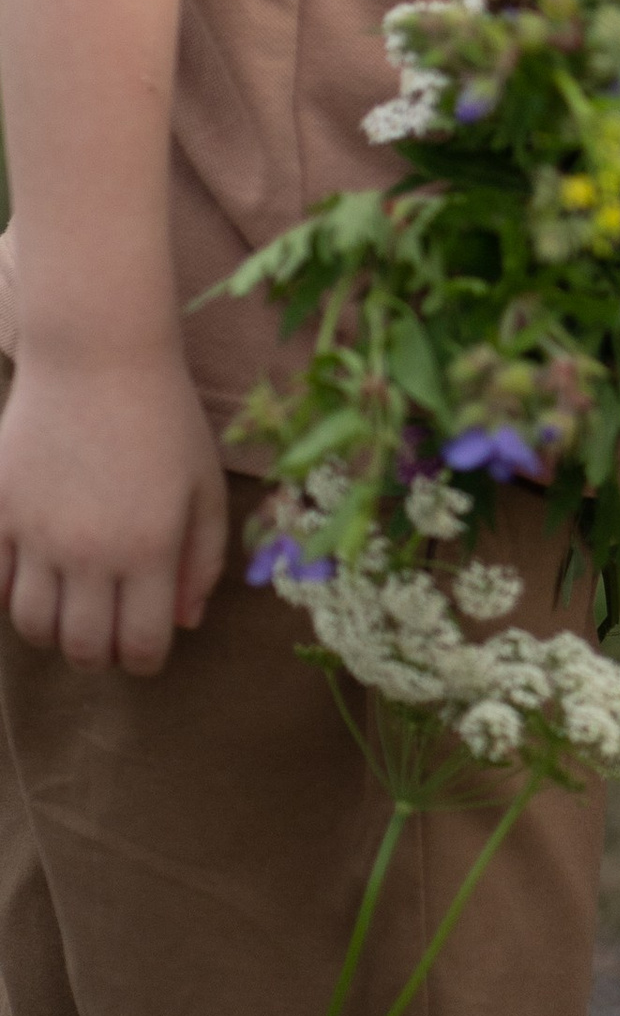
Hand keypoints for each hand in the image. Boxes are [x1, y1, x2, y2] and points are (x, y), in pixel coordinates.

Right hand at [0, 344, 229, 672]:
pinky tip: (37, 576)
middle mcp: (90, 552)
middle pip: (82, 649)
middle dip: (99, 654)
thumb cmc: (163, 417)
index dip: (144, 660)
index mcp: (150, 548)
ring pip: (33, 627)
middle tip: (108, 633)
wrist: (97, 355)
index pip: (140, 646)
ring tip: (73, 606)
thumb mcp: (203, 483)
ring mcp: (37, 535)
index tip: (145, 647)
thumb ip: (202, 558)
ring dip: (55, 630)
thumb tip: (184, 622)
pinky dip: (13, 596)